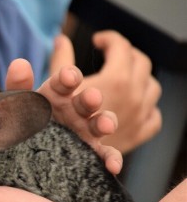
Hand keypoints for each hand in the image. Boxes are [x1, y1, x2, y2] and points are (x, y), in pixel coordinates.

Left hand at [8, 38, 121, 173]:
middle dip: (90, 98)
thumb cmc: (18, 119)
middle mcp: (74, 109)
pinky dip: (111, 159)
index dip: (67, 77)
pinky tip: (113, 166)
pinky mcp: (91, 150)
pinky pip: (105, 154)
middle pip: (86, 100)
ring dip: (105, 122)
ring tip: (106, 125)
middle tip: (92, 97)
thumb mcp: (15, 103)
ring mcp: (85, 129)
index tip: (67, 77)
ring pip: (100, 123)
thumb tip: (19, 63)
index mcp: (57, 92)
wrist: (16, 151)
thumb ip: (17, 85)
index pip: (65, 80)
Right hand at [51, 30, 160, 153]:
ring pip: (152, 88)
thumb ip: (59, 62)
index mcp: (114, 79)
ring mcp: (138, 117)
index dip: (109, 40)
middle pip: (141, 64)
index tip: (97, 41)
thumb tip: (61, 39)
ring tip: (122, 79)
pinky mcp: (138, 136)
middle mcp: (132, 96)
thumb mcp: (48, 89)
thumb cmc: (52, 123)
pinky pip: (154, 118)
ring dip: (139, 79)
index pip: (121, 47)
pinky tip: (134, 108)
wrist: (58, 162)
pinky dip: (147, 109)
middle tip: (109, 55)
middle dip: (125, 55)